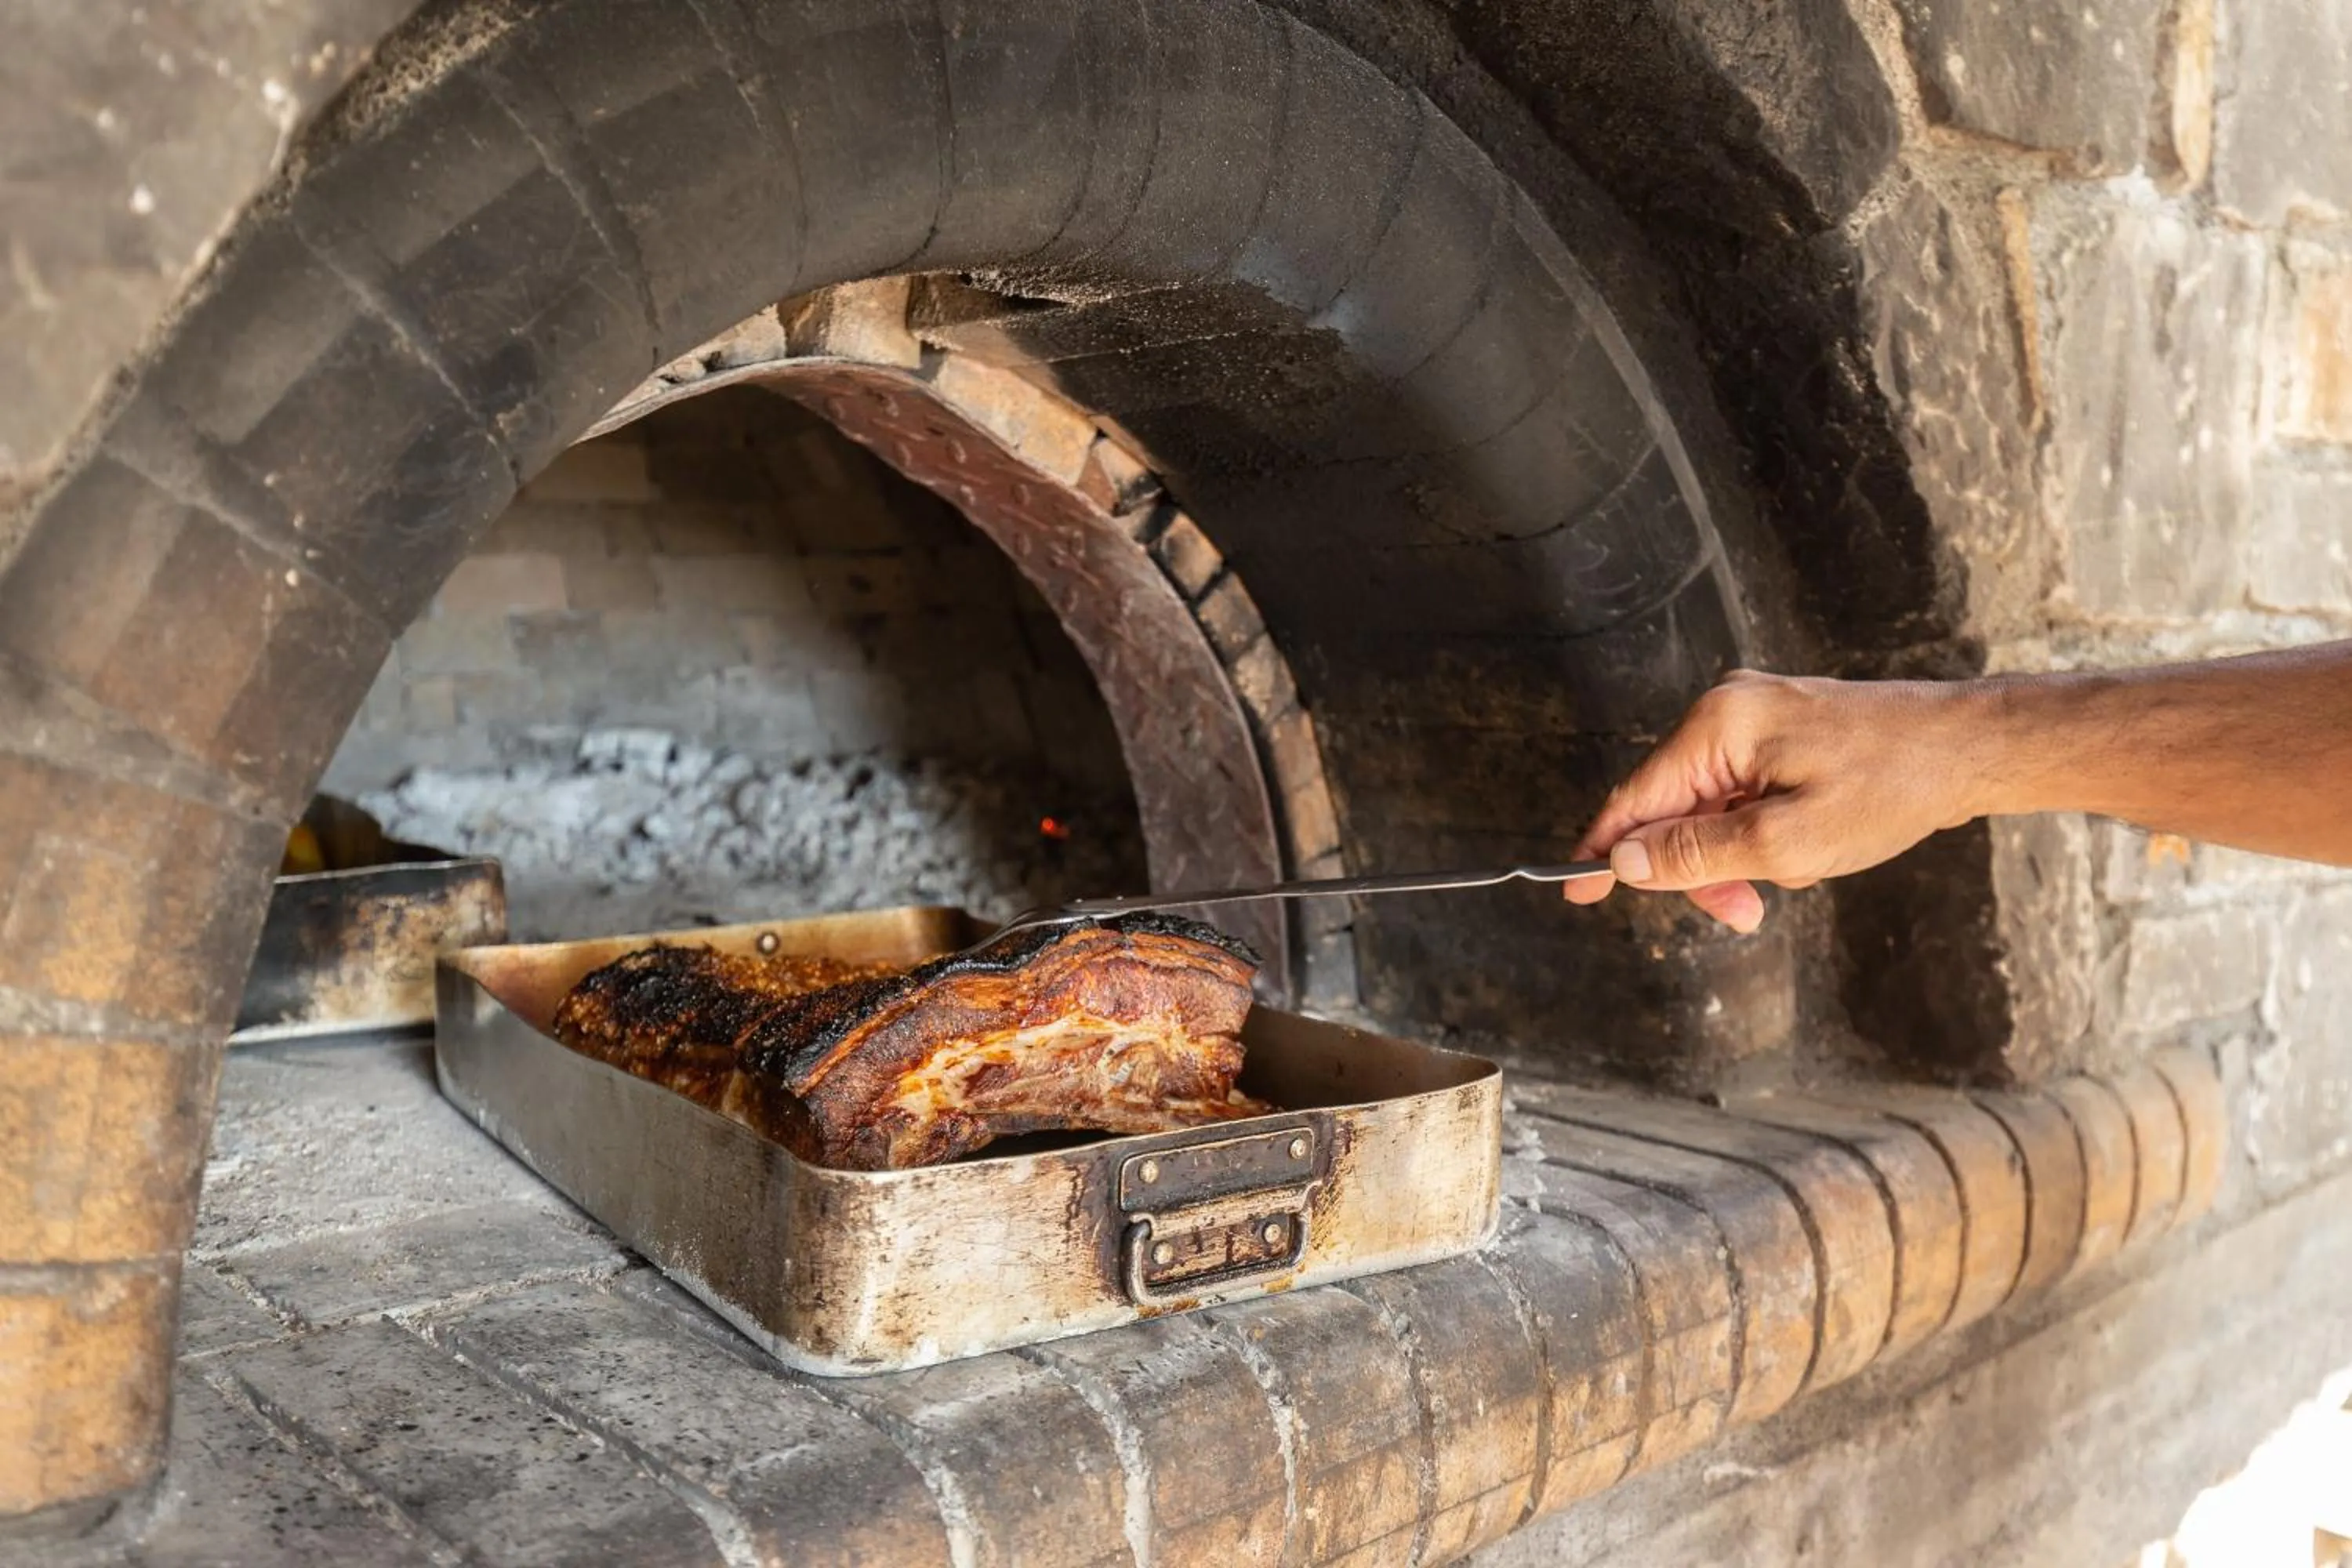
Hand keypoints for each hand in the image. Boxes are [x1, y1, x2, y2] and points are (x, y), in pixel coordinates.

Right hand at [1564, 670, 1987, 931]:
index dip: (1605, 852)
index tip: (1576, 892)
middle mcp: (1726, 713)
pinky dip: (1761, 832)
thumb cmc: (1891, 787)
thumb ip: (1698, 853)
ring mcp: (1754, 719)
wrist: (1969, 749)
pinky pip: (1741, 795)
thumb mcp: (1788, 841)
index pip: (1635, 799)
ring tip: (1799, 869)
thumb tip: (1624, 862)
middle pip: (1672, 808)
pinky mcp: (1779, 733)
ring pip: (1710, 808)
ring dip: (1739, 855)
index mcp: (1719, 727)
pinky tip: (1807, 845)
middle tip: (1743, 912)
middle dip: (1701, 866)